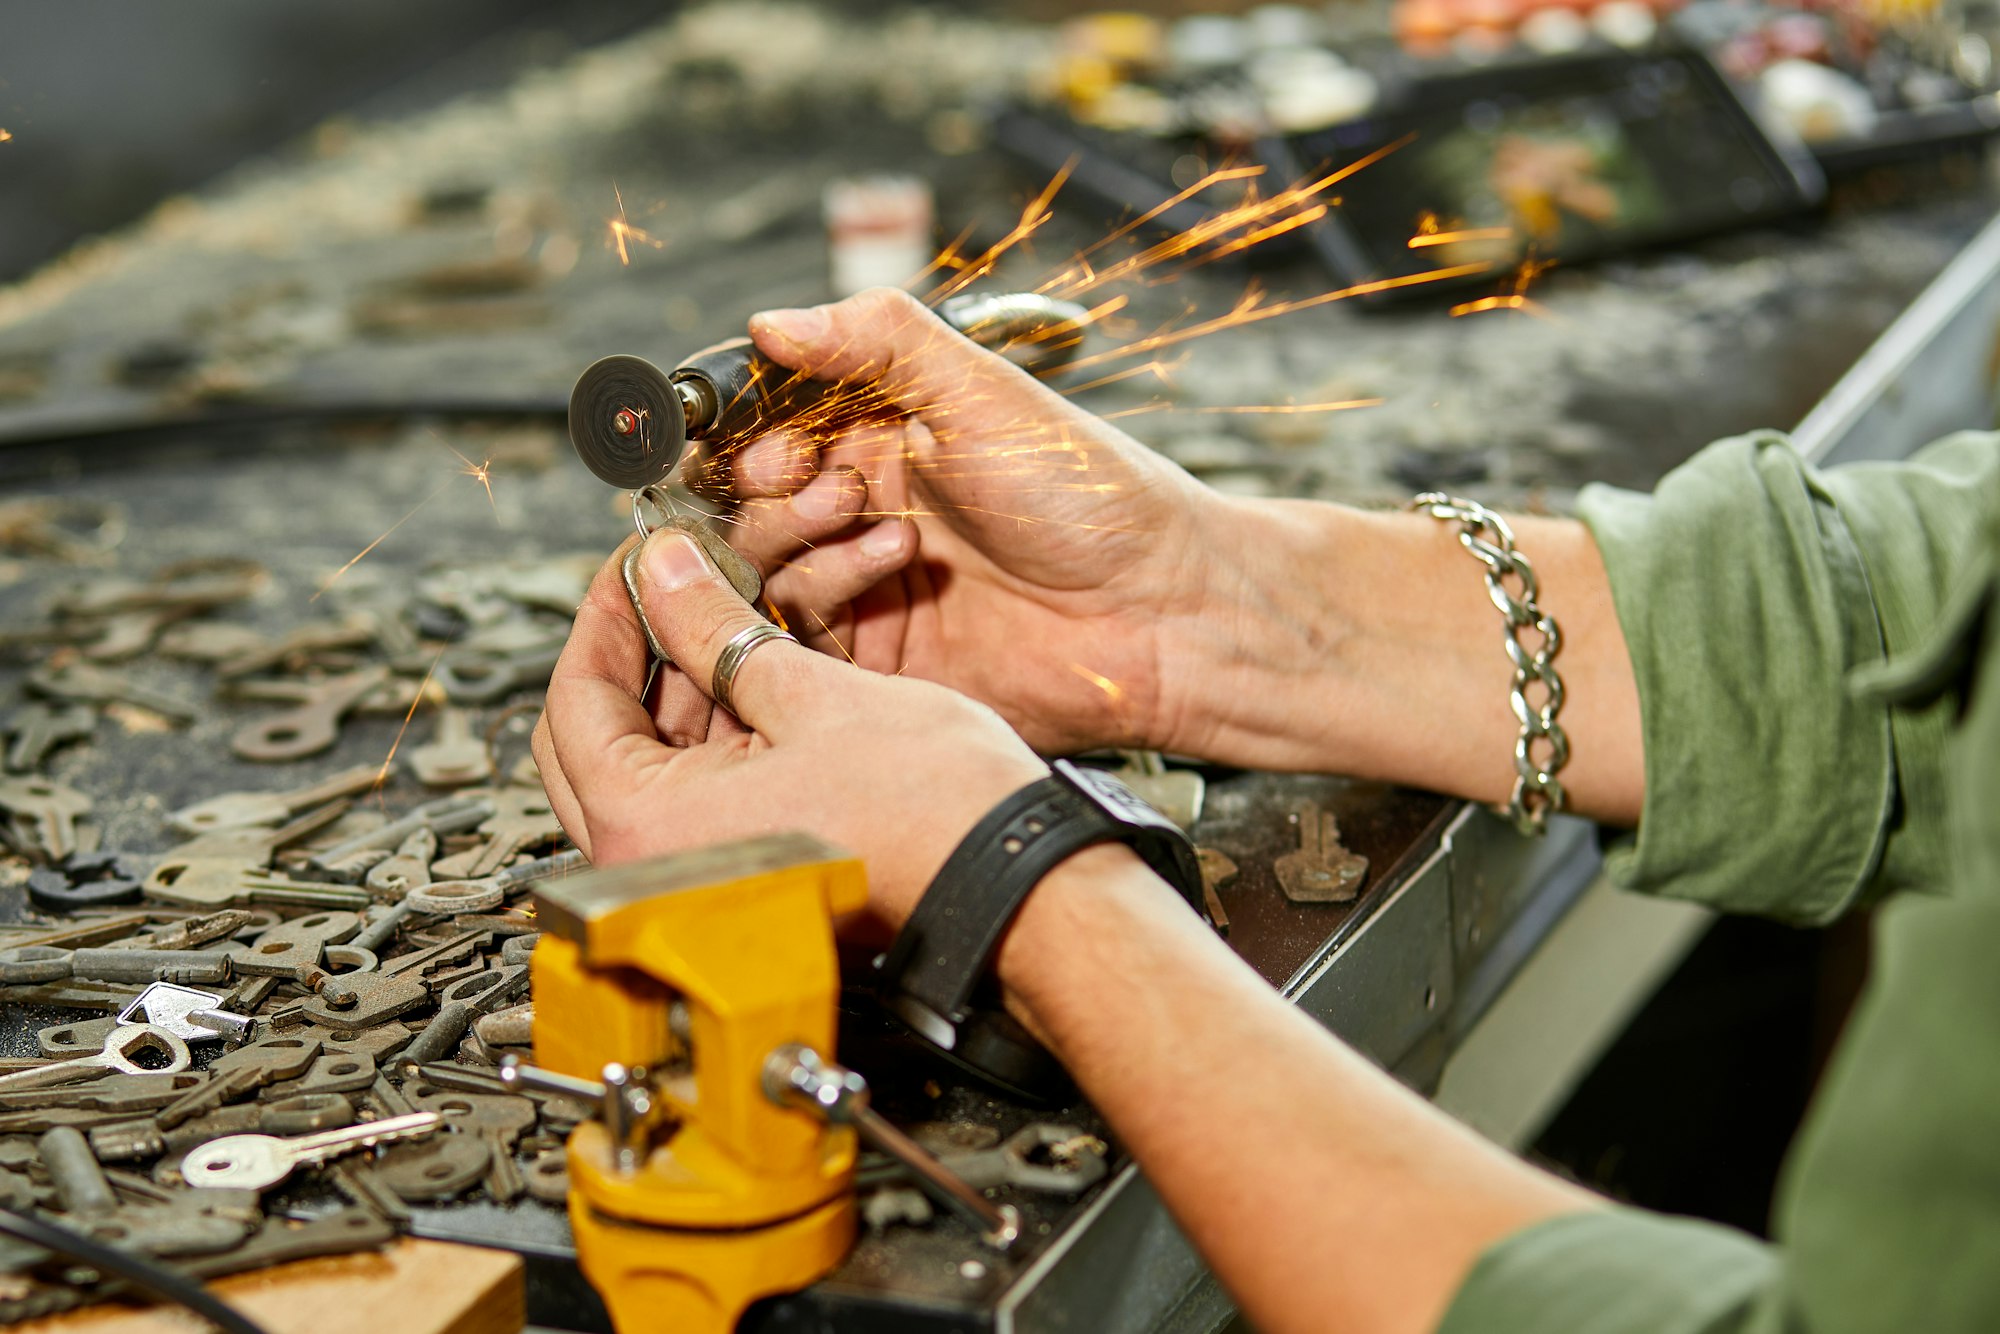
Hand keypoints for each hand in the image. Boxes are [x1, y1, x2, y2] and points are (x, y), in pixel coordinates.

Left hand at [532, 528, 1049, 930]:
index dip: (607, 612)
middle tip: (672, 592)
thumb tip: (663, 573)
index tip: (640, 565)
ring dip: (678, 697)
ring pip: (647, 770)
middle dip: (634, 655)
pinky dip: (712, 743)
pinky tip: (752, 687)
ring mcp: (695, 885)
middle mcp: (652, 871)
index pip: (574, 698)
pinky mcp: (741, 883)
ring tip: (723, 626)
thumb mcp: (810, 691)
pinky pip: (694, 803)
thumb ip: (715, 628)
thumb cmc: (936, 818)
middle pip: (595, 740)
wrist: (1014, 888)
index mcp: (645, 827)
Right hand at [712, 287, 1228, 756]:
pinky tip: (885, 570)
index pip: (772, 430)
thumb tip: (772, 320)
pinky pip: (802, 634)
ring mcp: (869, 587)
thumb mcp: (981, 391)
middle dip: (775, 493)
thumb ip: (876, 340)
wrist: (1159, 608)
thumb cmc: (1091, 493)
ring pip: (768, 569)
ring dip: (801, 540)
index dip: (755, 434)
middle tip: (833, 487)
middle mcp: (868, 510)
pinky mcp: (878, 660)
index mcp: (885, 437)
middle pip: (754, 506)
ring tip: (876, 525)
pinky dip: (824, 595)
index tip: (770, 439)